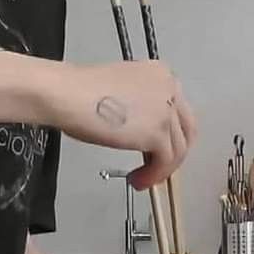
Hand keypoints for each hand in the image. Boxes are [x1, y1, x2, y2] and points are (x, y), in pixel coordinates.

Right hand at [46, 60, 196, 189]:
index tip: (153, 147)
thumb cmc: (78, 91)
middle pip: (185, 129)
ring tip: (141, 178)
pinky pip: (165, 162)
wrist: (68, 94)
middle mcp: (169, 88)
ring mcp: (166, 111)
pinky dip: (154, 175)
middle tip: (155, 167)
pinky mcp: (158, 133)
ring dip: (161, 168)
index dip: (167, 133)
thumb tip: (139, 129)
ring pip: (178, 148)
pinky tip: (138, 179)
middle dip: (172, 153)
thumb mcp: (119, 91)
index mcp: (160, 74)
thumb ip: (137, 106)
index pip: (177, 109)